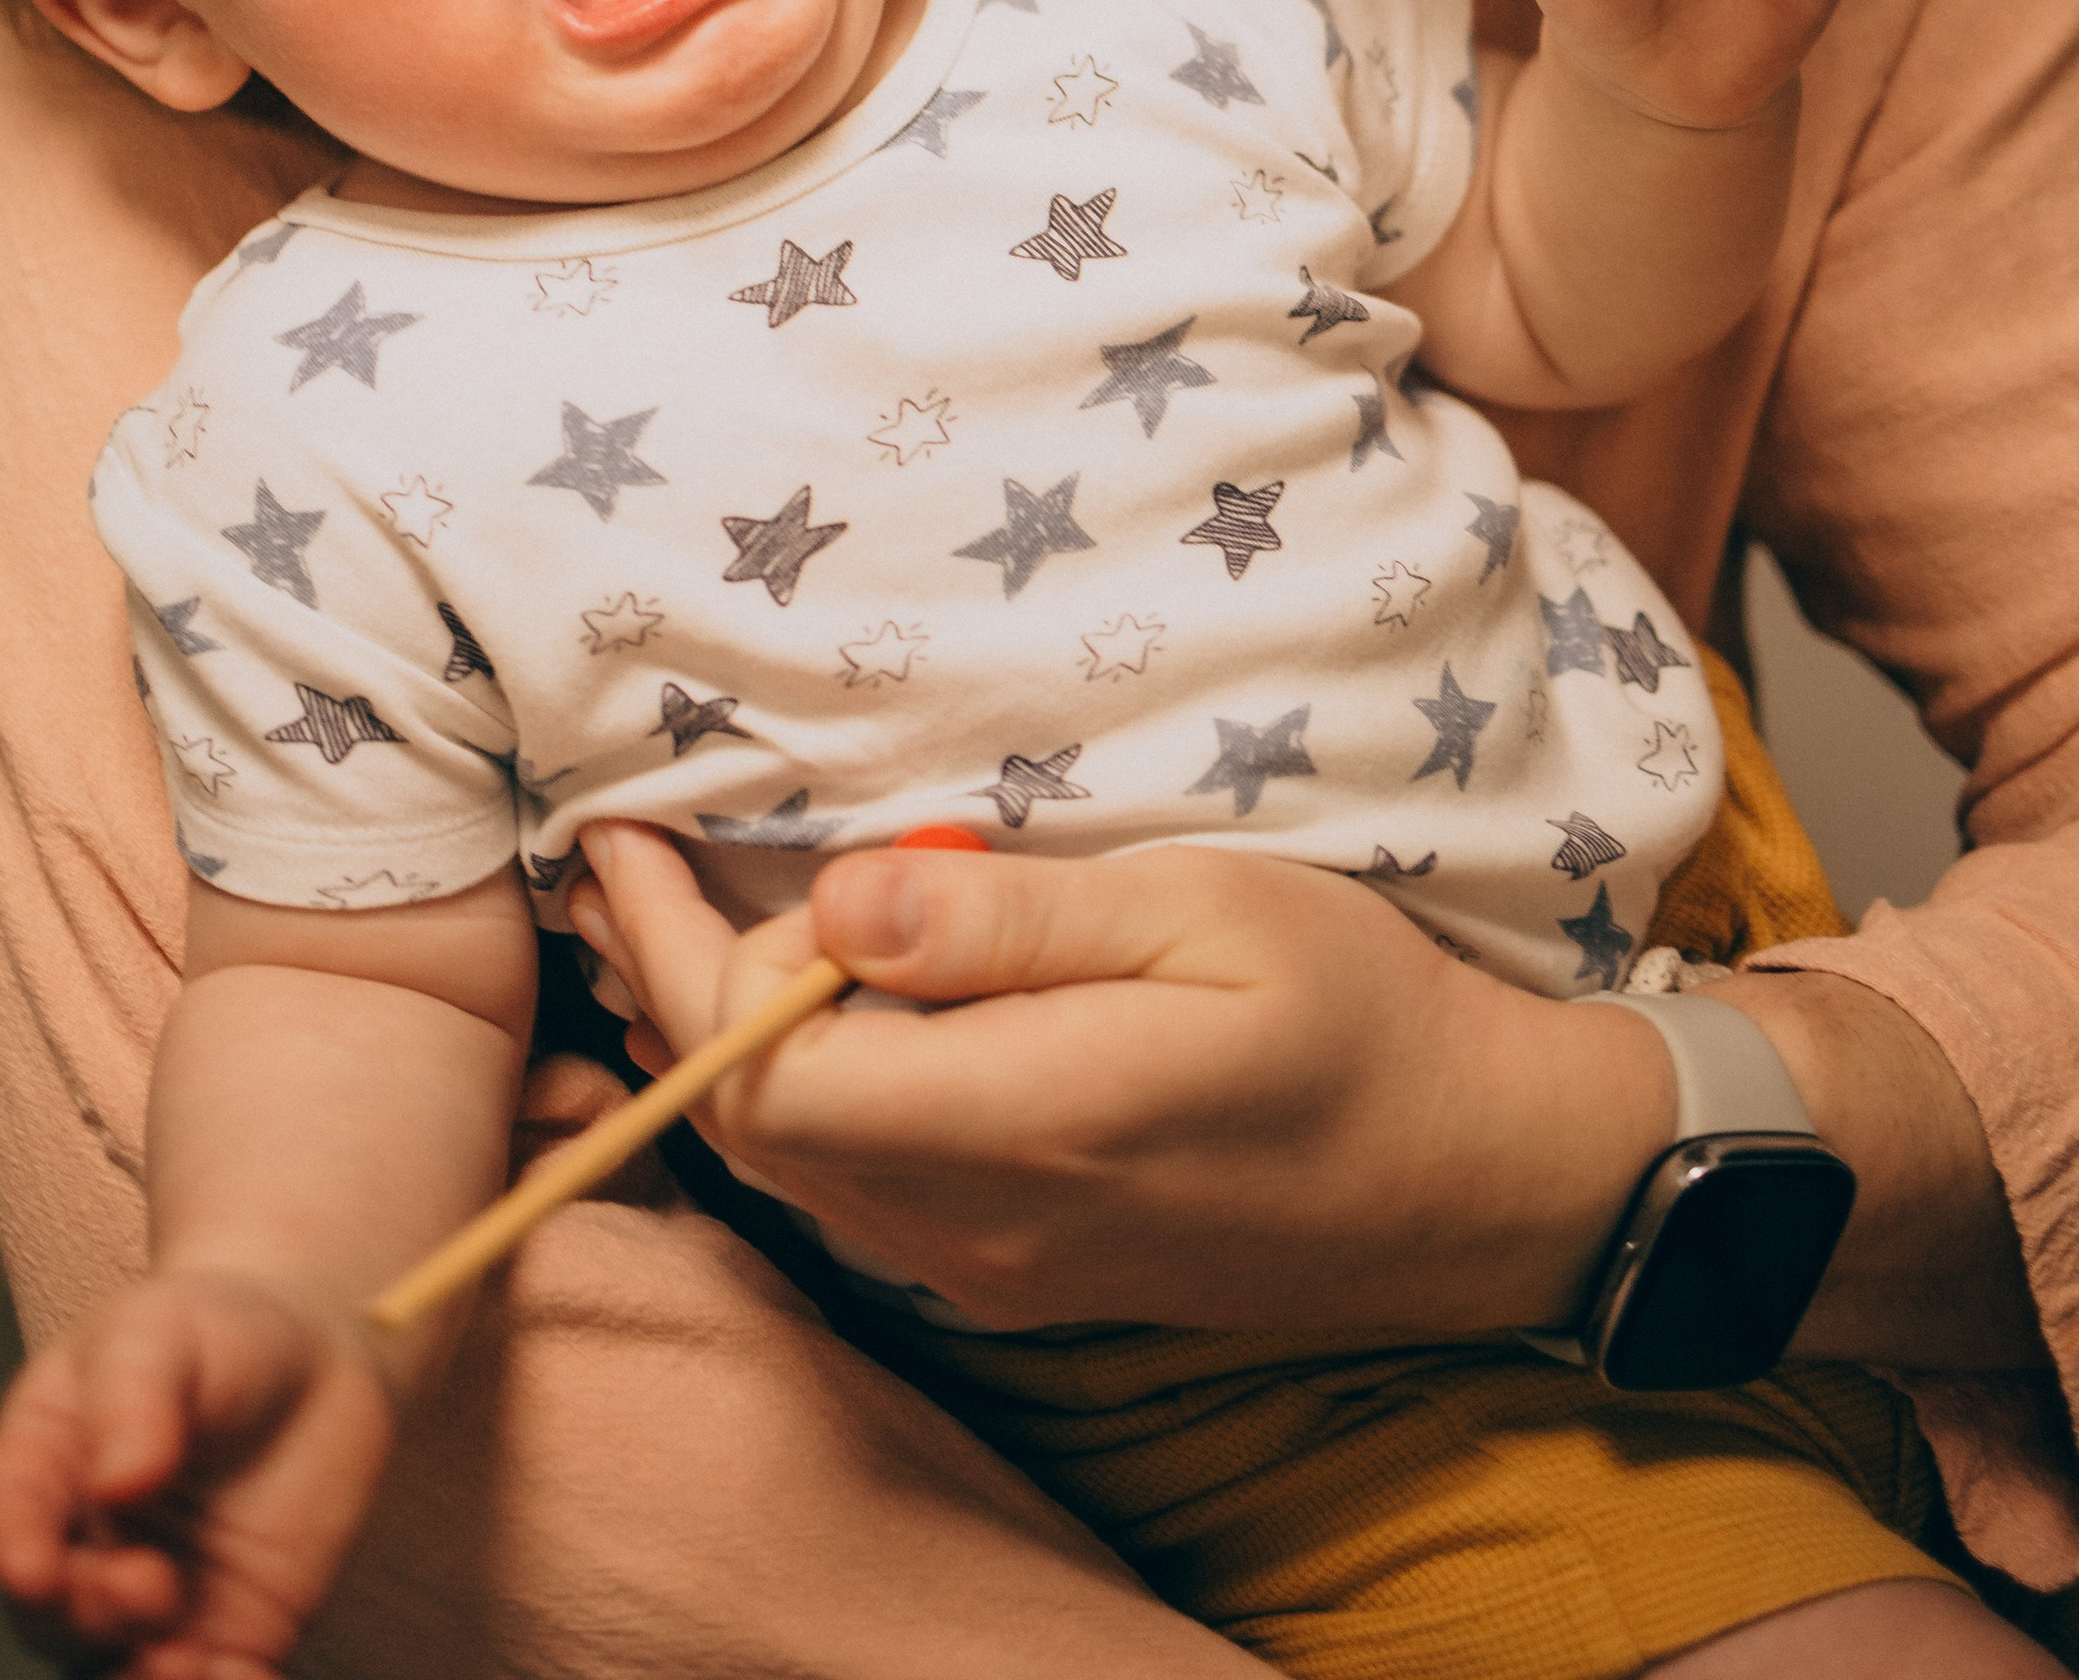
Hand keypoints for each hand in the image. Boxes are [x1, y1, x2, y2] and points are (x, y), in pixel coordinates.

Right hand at [0, 1269, 395, 1677]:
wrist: (318, 1362)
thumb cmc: (220, 1332)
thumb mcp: (165, 1332)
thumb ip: (135, 1393)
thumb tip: (117, 1482)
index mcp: (44, 1461)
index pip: (5, 1512)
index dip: (9, 1548)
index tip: (36, 1569)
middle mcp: (82, 1548)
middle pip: (50, 1614)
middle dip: (89, 1616)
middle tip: (152, 1585)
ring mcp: (148, 1602)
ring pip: (111, 1671)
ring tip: (188, 1665)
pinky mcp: (223, 1639)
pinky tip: (245, 1678)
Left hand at [572, 822, 1669, 1335]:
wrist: (1476, 1178)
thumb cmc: (1356, 1011)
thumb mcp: (1200, 913)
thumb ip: (1006, 918)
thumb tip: (833, 900)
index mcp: (1020, 1123)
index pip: (760, 1064)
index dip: (671, 951)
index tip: (629, 832)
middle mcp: (981, 1224)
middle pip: (748, 1121)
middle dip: (664, 982)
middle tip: (626, 851)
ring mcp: (998, 1264)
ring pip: (792, 1161)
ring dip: (718, 1034)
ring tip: (681, 901)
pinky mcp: (1022, 1268)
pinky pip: (857, 1186)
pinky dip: (794, 1085)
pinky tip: (805, 992)